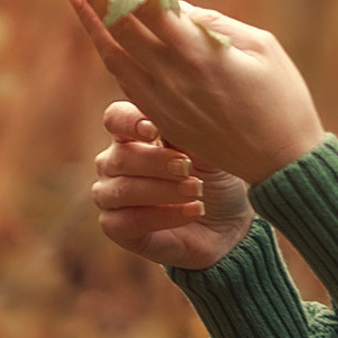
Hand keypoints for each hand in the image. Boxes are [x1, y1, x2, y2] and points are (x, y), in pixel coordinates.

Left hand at [68, 0, 327, 186]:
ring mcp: (161, 100)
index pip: (147, 7)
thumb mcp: (262, 48)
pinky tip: (102, 37)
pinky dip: (109, 53)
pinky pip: (125, 80)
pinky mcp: (161, 118)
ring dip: (91, 23)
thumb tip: (177, 7)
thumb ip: (216, 24)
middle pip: (120, 27)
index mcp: (198, 53)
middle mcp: (171, 76)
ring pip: (114, 55)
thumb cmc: (282, 99)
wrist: (280, 163)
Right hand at [90, 100, 254, 269]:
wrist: (226, 222)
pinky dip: (163, 216)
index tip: (155, 130)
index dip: (129, 121)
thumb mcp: (207, 149)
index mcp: (132, 134)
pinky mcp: (116, 227)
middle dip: (156, 162)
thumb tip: (178, 110)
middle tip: (187, 167)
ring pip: (122, 190)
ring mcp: (111, 195)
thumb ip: (187, 129)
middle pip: (120, 157)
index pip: (115, 118)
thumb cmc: (213, 176)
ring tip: (196, 191)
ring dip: (162, 190)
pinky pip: (128, 221)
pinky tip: (193, 211)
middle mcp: (114, 162)